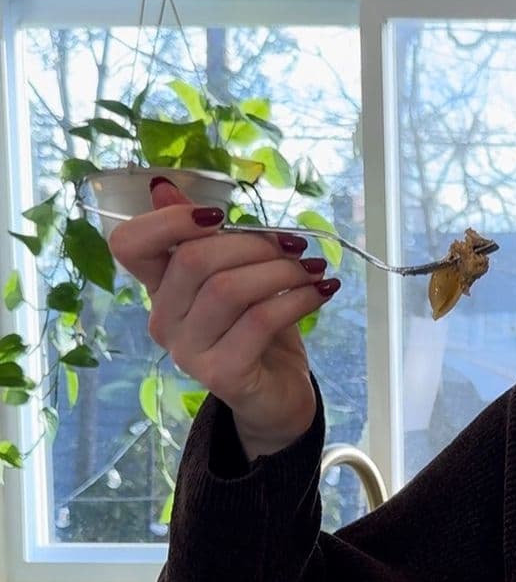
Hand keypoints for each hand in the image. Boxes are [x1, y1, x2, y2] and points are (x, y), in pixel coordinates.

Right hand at [109, 179, 334, 458]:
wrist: (277, 395)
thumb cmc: (256, 329)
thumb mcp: (235, 273)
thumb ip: (207, 235)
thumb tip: (162, 186)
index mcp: (159, 288)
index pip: (129, 245)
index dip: (168, 220)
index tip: (218, 214)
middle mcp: (164, 320)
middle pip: (194, 259)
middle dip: (253, 244)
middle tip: (294, 249)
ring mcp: (188, 352)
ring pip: (228, 289)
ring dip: (280, 271)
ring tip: (311, 271)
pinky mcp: (222, 374)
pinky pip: (259, 320)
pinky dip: (296, 298)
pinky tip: (320, 291)